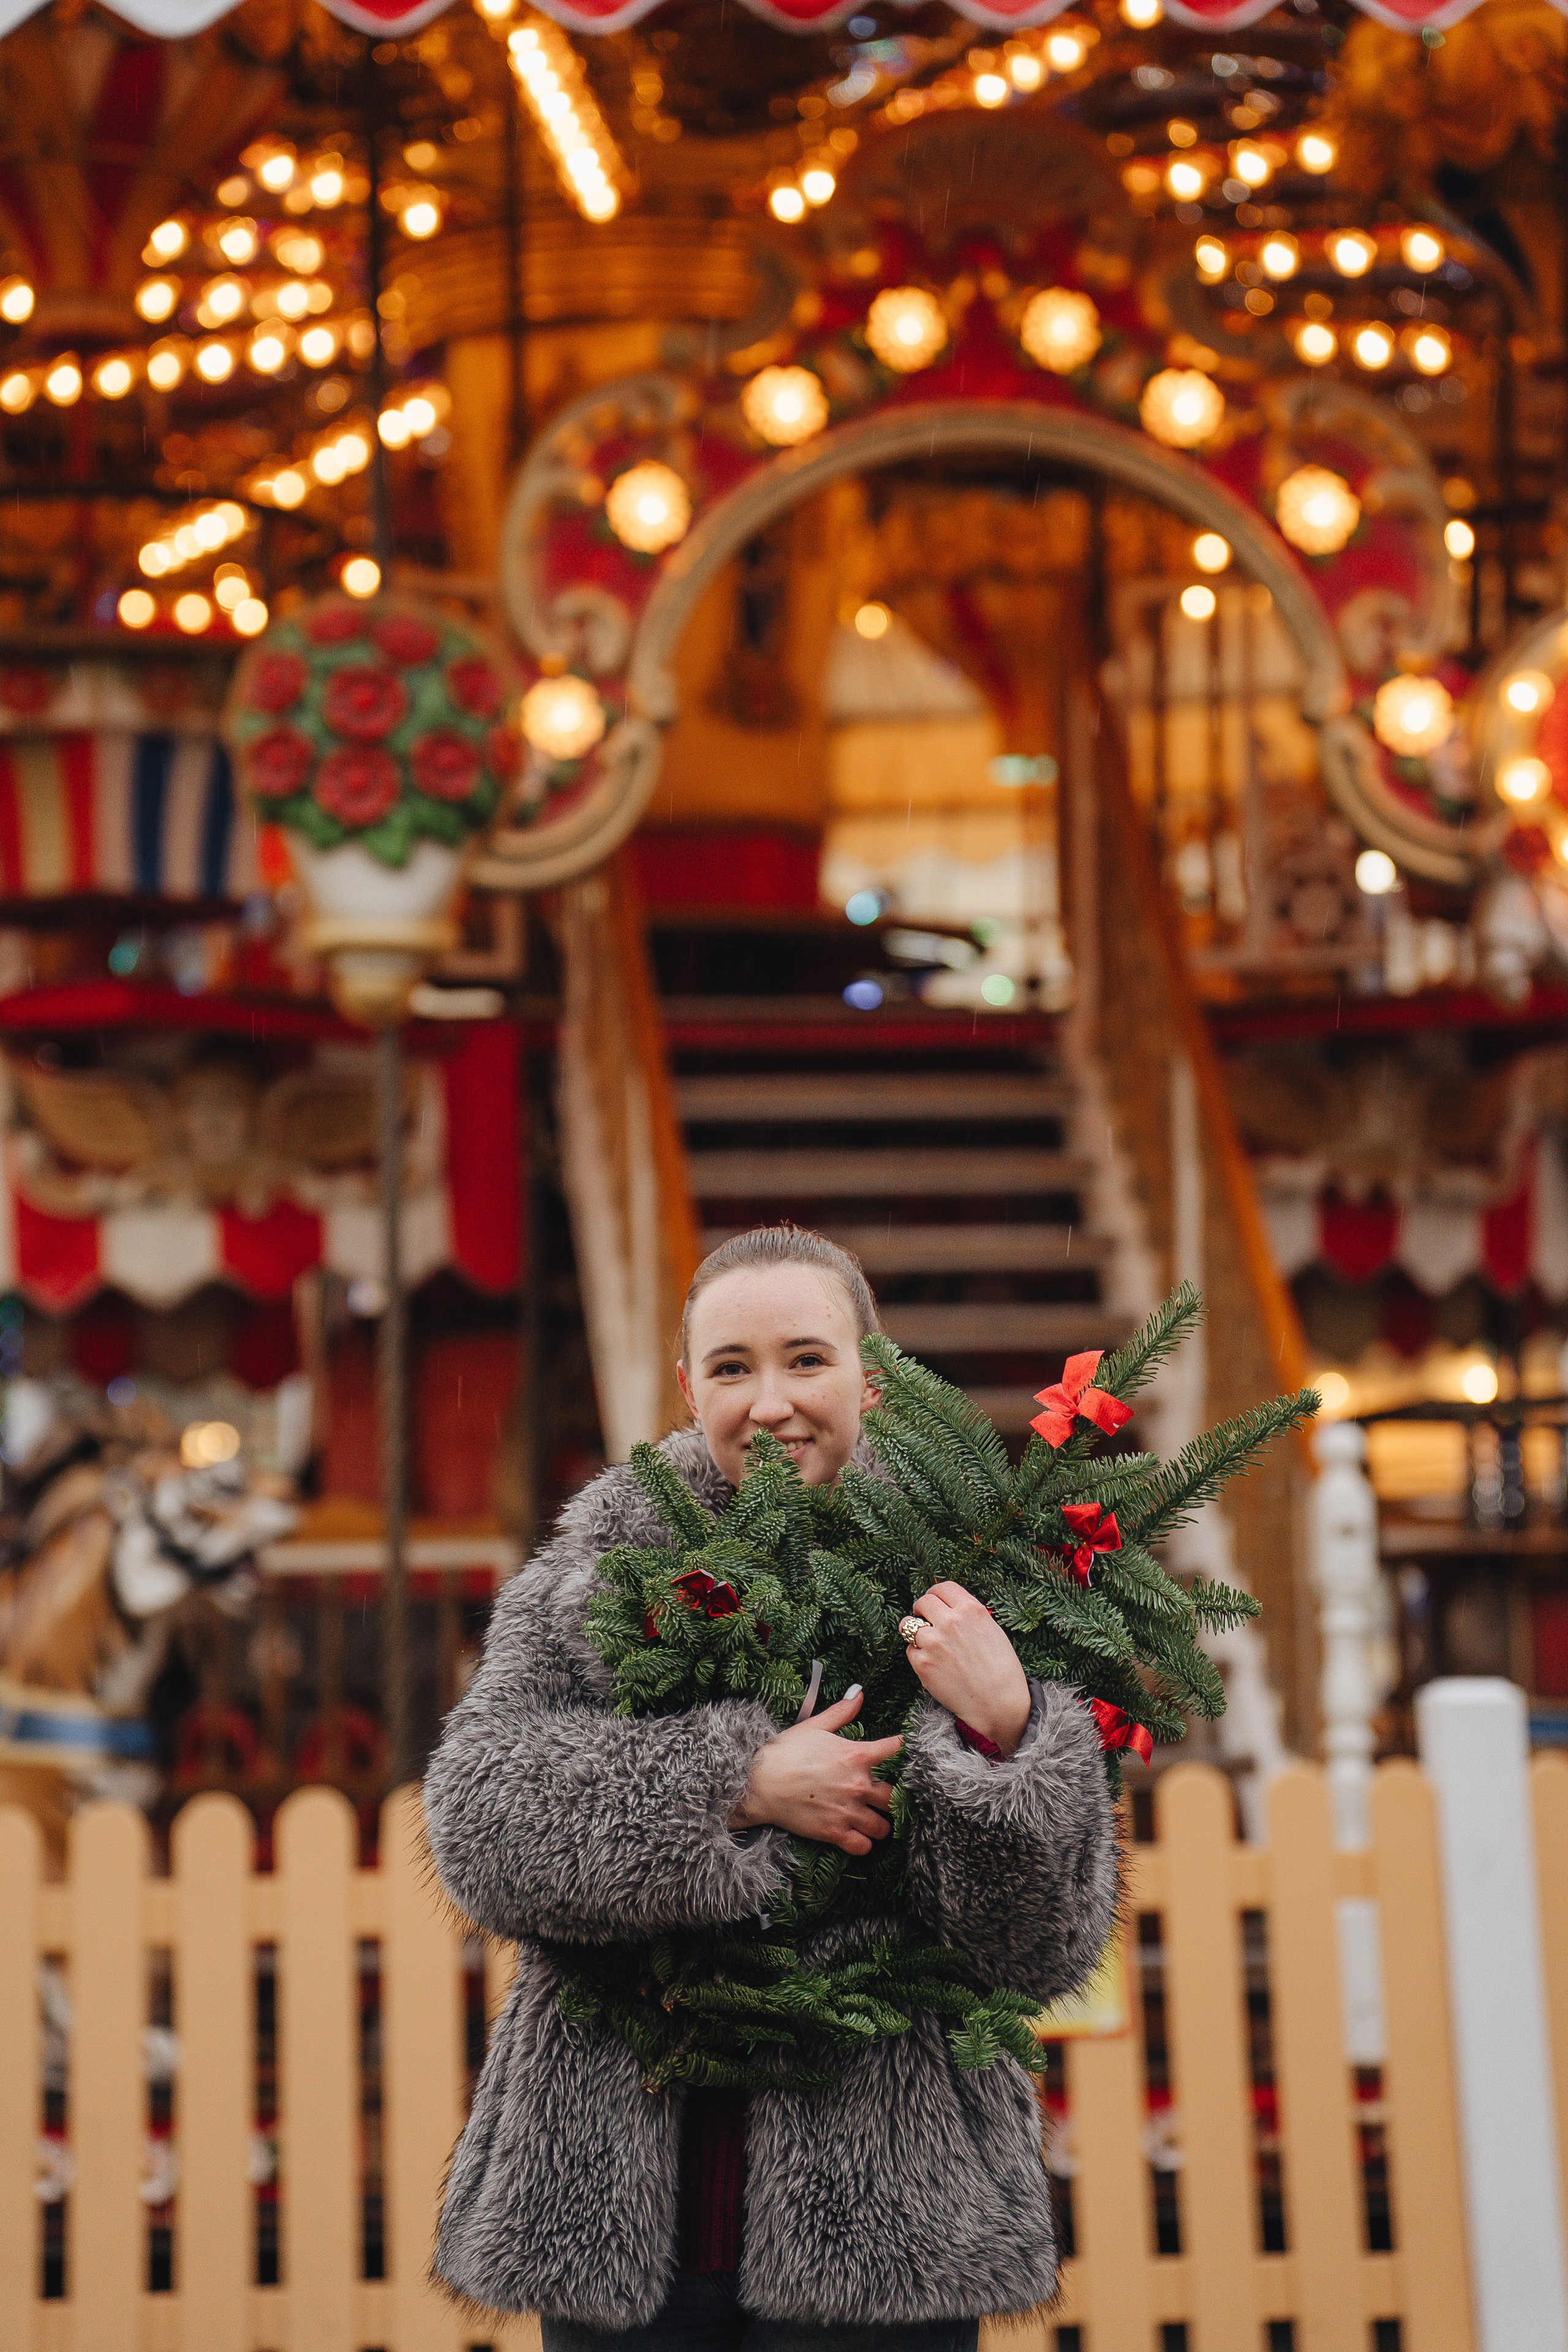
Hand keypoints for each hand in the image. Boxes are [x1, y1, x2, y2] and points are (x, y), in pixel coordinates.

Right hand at [730, 1688, 902, 1855]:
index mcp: (856, 1755)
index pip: (896, 1750)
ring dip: (879, 1824)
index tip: (906, 1753)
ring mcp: (847, 1811)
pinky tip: (856, 1836)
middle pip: (894, 1797)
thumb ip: (842, 1711)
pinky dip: (863, 1843)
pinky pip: (863, 1846)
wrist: (758, 1782)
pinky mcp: (834, 1832)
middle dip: (891, 1798)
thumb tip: (859, 1694)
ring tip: (871, 1820)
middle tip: (881, 1798)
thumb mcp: (814, 1726)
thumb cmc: (785, 1752)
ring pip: (883, 1827)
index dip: (904, 1750)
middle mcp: (858, 1785)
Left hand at [904, 1582, 1031, 1757]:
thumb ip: (969, 1616)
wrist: (998, 1704)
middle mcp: (950, 1622)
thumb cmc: (1001, 1670)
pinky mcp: (922, 1663)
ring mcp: (934, 1642)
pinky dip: (918, 1655)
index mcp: (971, 1610)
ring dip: (915, 1632)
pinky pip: (910, 1651)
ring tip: (926, 1642)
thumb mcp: (993, 1631)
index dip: (936, 1594)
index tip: (934, 1601)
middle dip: (922, 1608)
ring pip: (909, 1625)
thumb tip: (950, 1608)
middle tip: (924, 1618)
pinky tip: (934, 1664)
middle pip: (923, 1601)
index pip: (943, 1587)